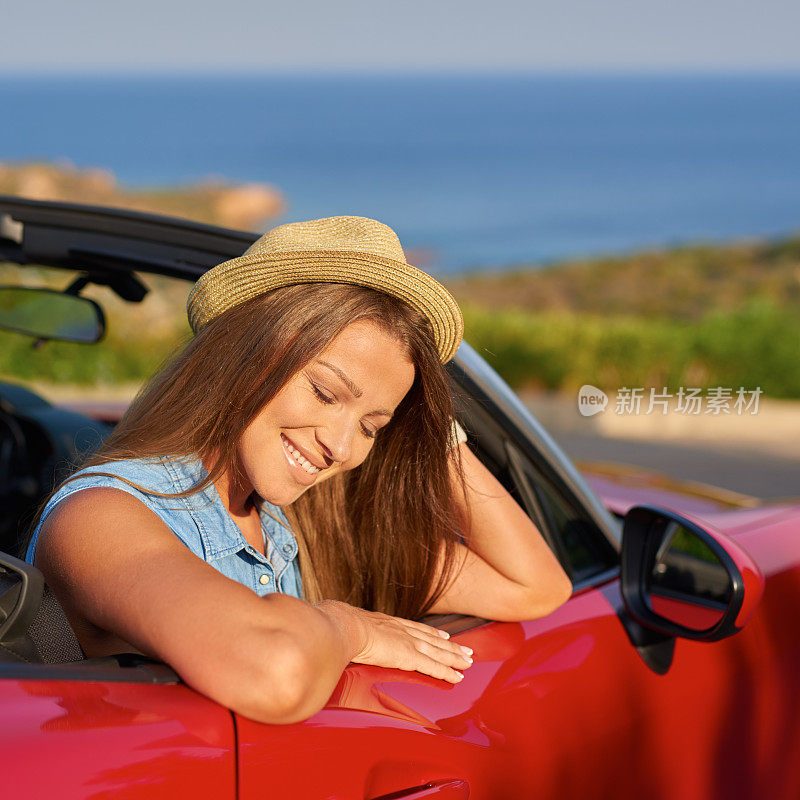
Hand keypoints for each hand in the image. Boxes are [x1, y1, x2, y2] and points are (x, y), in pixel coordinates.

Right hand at [315, 600, 472, 683]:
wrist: (342, 626)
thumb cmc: (337, 626)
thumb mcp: (345, 625)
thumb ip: (348, 630)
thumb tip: (334, 630)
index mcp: (387, 623)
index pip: (415, 628)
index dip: (431, 632)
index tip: (444, 634)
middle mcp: (401, 630)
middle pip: (432, 638)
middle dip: (450, 645)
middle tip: (466, 650)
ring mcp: (406, 642)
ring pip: (438, 651)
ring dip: (455, 657)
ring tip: (469, 662)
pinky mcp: (408, 656)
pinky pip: (433, 666)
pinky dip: (447, 672)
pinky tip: (458, 677)